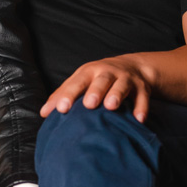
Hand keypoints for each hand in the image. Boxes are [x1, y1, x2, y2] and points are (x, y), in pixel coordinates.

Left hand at [40, 54, 154, 121]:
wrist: (132, 67)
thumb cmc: (98, 78)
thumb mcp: (80, 81)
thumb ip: (63, 95)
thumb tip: (44, 113)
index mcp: (89, 72)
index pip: (77, 83)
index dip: (69, 95)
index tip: (61, 108)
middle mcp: (107, 73)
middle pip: (101, 80)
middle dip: (95, 91)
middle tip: (89, 104)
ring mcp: (126, 79)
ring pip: (122, 85)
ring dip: (117, 94)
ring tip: (112, 106)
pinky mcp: (142, 88)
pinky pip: (142, 98)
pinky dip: (141, 108)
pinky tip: (138, 120)